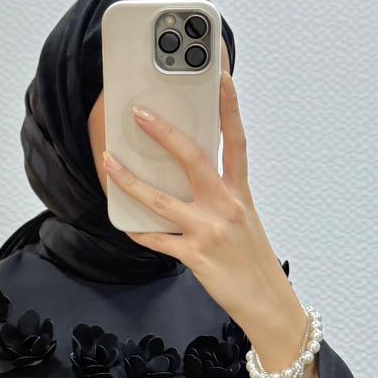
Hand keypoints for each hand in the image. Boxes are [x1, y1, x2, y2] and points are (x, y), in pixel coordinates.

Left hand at [102, 71, 309, 377]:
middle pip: (193, 159)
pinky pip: (157, 240)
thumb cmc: (253, 259)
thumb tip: (190, 173)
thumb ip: (221, 196)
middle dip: (164, 133)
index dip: (229, 106)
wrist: (268, 302)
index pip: (236, 140)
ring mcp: (209, 231)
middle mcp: (226, 206)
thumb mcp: (244, 220)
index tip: (221, 75)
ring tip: (109, 162)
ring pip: (162, 200)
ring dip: (131, 180)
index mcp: (241, 193)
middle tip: (139, 112)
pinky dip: (139, 231)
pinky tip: (124, 222)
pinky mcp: (195, 256)